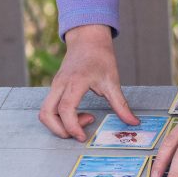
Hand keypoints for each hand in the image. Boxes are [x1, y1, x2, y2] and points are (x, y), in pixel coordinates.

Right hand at [38, 24, 138, 140]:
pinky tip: (78, 113)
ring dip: (58, 124)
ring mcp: (55, 86)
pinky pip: (49, 107)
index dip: (72, 126)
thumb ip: (121, 104)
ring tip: (83, 119)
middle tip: (81, 132)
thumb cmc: (101, 57)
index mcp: (76, 81)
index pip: (66, 109)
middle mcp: (60, 84)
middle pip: (46, 114)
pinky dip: (59, 117)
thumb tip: (133, 122)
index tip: (83, 136)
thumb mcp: (113, 80)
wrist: (88, 39)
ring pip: (44, 112)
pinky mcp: (54, 87)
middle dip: (60, 130)